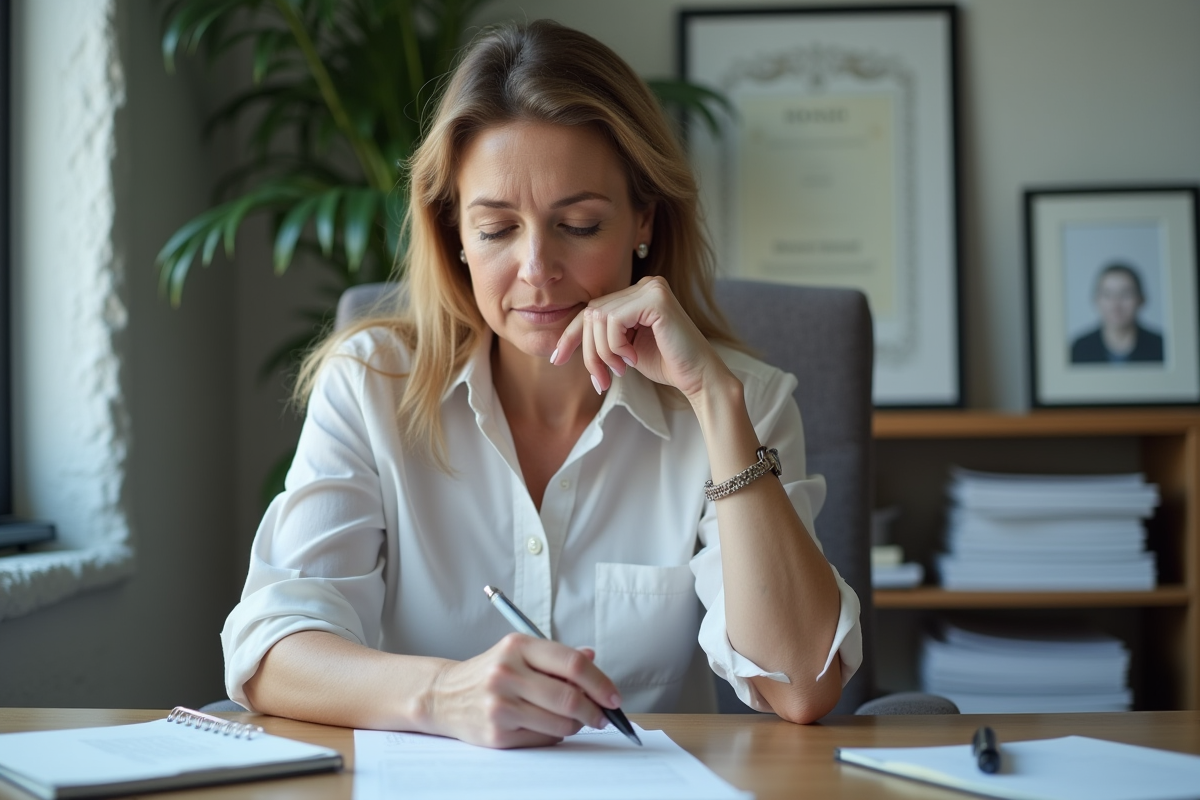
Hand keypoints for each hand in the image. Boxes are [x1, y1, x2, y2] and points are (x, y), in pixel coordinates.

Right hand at [426, 634, 620, 748]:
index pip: (571, 664)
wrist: (443, 696)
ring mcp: (500, 704)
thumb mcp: (519, 653)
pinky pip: (542, 738)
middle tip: (603, 716)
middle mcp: (507, 673)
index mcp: (517, 646)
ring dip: (576, 725)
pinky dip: (555, 735)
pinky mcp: (496, 733)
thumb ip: (556, 657)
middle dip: (594, 710)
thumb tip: (592, 657)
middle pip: (569, 697)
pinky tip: (549, 726)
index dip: (600, 682)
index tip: (613, 696)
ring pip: (560, 723)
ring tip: (575, 720)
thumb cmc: (488, 673)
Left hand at [551, 276, 731, 399]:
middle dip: (588, 352)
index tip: (557, 359)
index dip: (570, 335)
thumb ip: (603, 337)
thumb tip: (564, 341)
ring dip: (602, 353)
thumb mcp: (624, 349)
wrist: (699, 377)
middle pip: (592, 313)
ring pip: (599, 317)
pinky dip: (615, 346)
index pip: (592, 310)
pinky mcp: (656, 299)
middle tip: (601, 380)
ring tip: (620, 371)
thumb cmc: (666, 364)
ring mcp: (652, 288)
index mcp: (637, 294)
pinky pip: (614, 320)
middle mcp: (645, 285)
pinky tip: (633, 359)